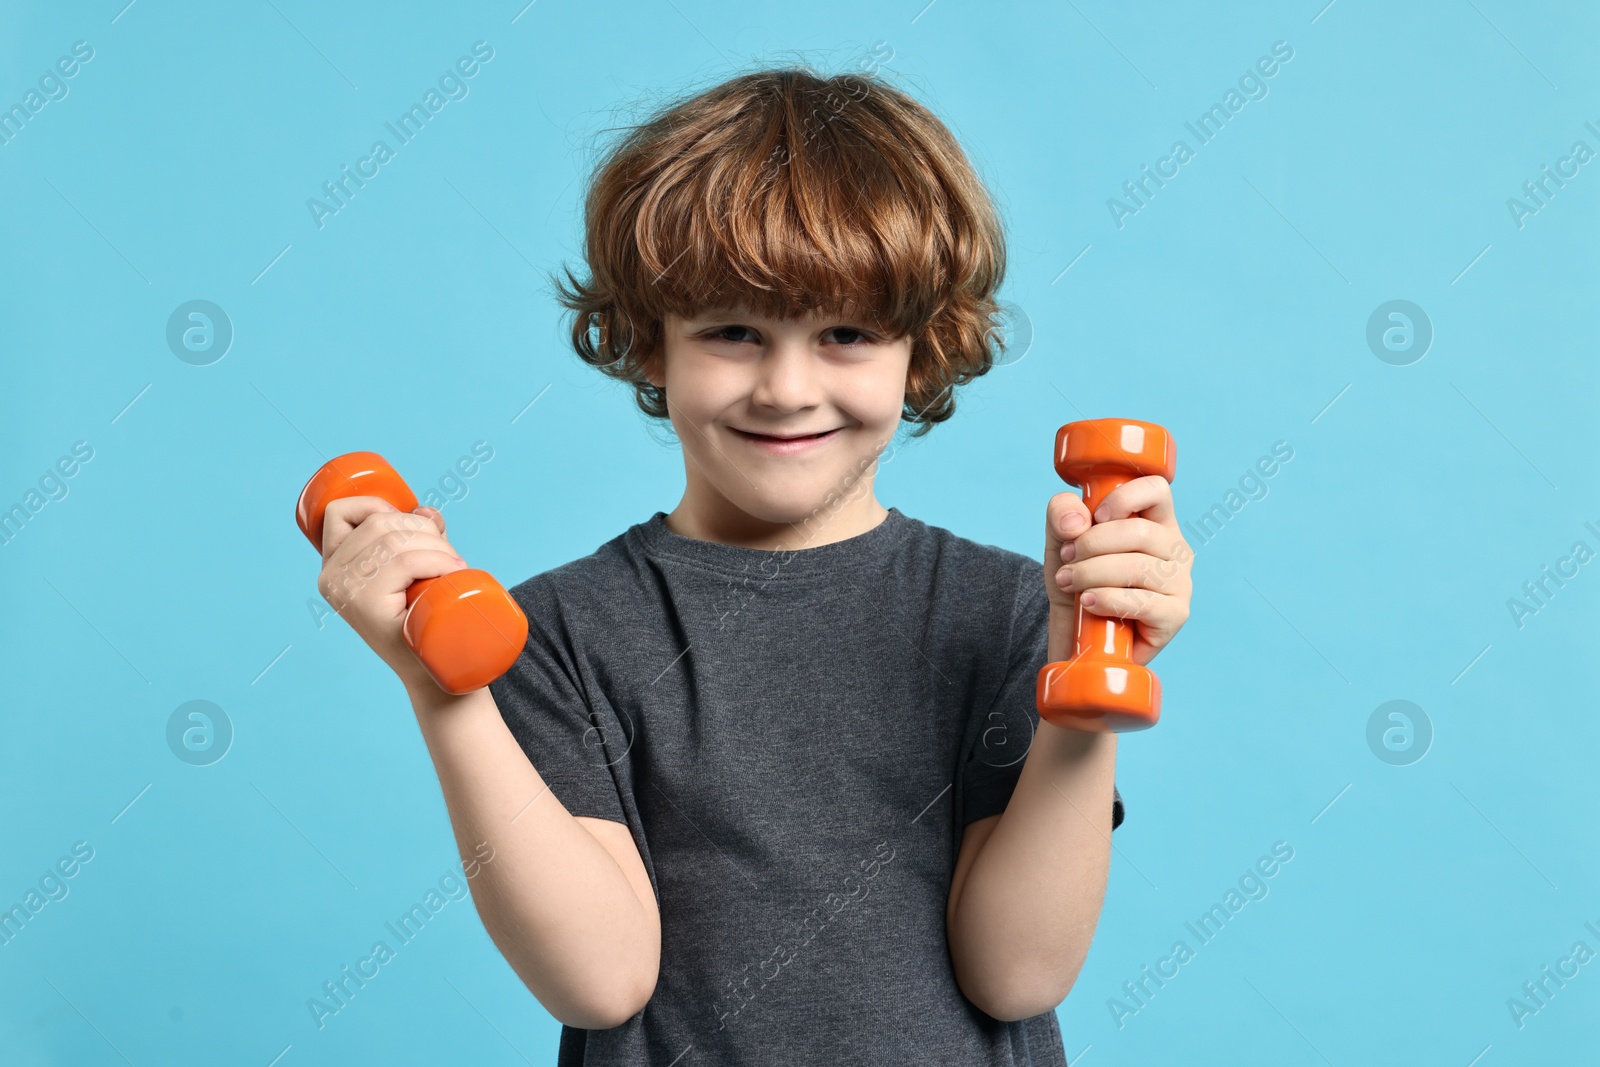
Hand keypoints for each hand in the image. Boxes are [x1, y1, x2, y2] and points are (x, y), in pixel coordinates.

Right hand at [316, 498, 469, 691]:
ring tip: (456, 568)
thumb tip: (426, 510)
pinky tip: (453, 573)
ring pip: (395, 540)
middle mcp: (330, 577)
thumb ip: (419, 537)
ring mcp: (345, 592)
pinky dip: (437, 560)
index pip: (339, 512)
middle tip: (451, 559)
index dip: (379, 505)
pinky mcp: (364, 605)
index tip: (414, 523)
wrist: (434, 674)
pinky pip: (404, 562)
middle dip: (425, 530)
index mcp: (333, 566)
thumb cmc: (427, 620)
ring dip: (438, 547)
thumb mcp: (419, 570)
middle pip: (379, 523)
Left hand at [1044, 476, 1192, 664]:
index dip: (1123, 498)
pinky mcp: (1175, 615)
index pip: (1157, 489)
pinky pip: (1142, 602)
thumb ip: (1062, 513)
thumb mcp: (1060, 539)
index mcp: (1156, 522)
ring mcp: (1180, 583)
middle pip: (1140, 532)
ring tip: (1069, 582)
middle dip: (1092, 545)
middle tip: (1067, 559)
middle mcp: (1175, 549)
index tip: (1095, 517)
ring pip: (1138, 567)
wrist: (1077, 631)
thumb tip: (1078, 521)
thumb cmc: (1078, 580)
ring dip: (1091, 573)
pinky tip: (1088, 603)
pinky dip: (1107, 600)